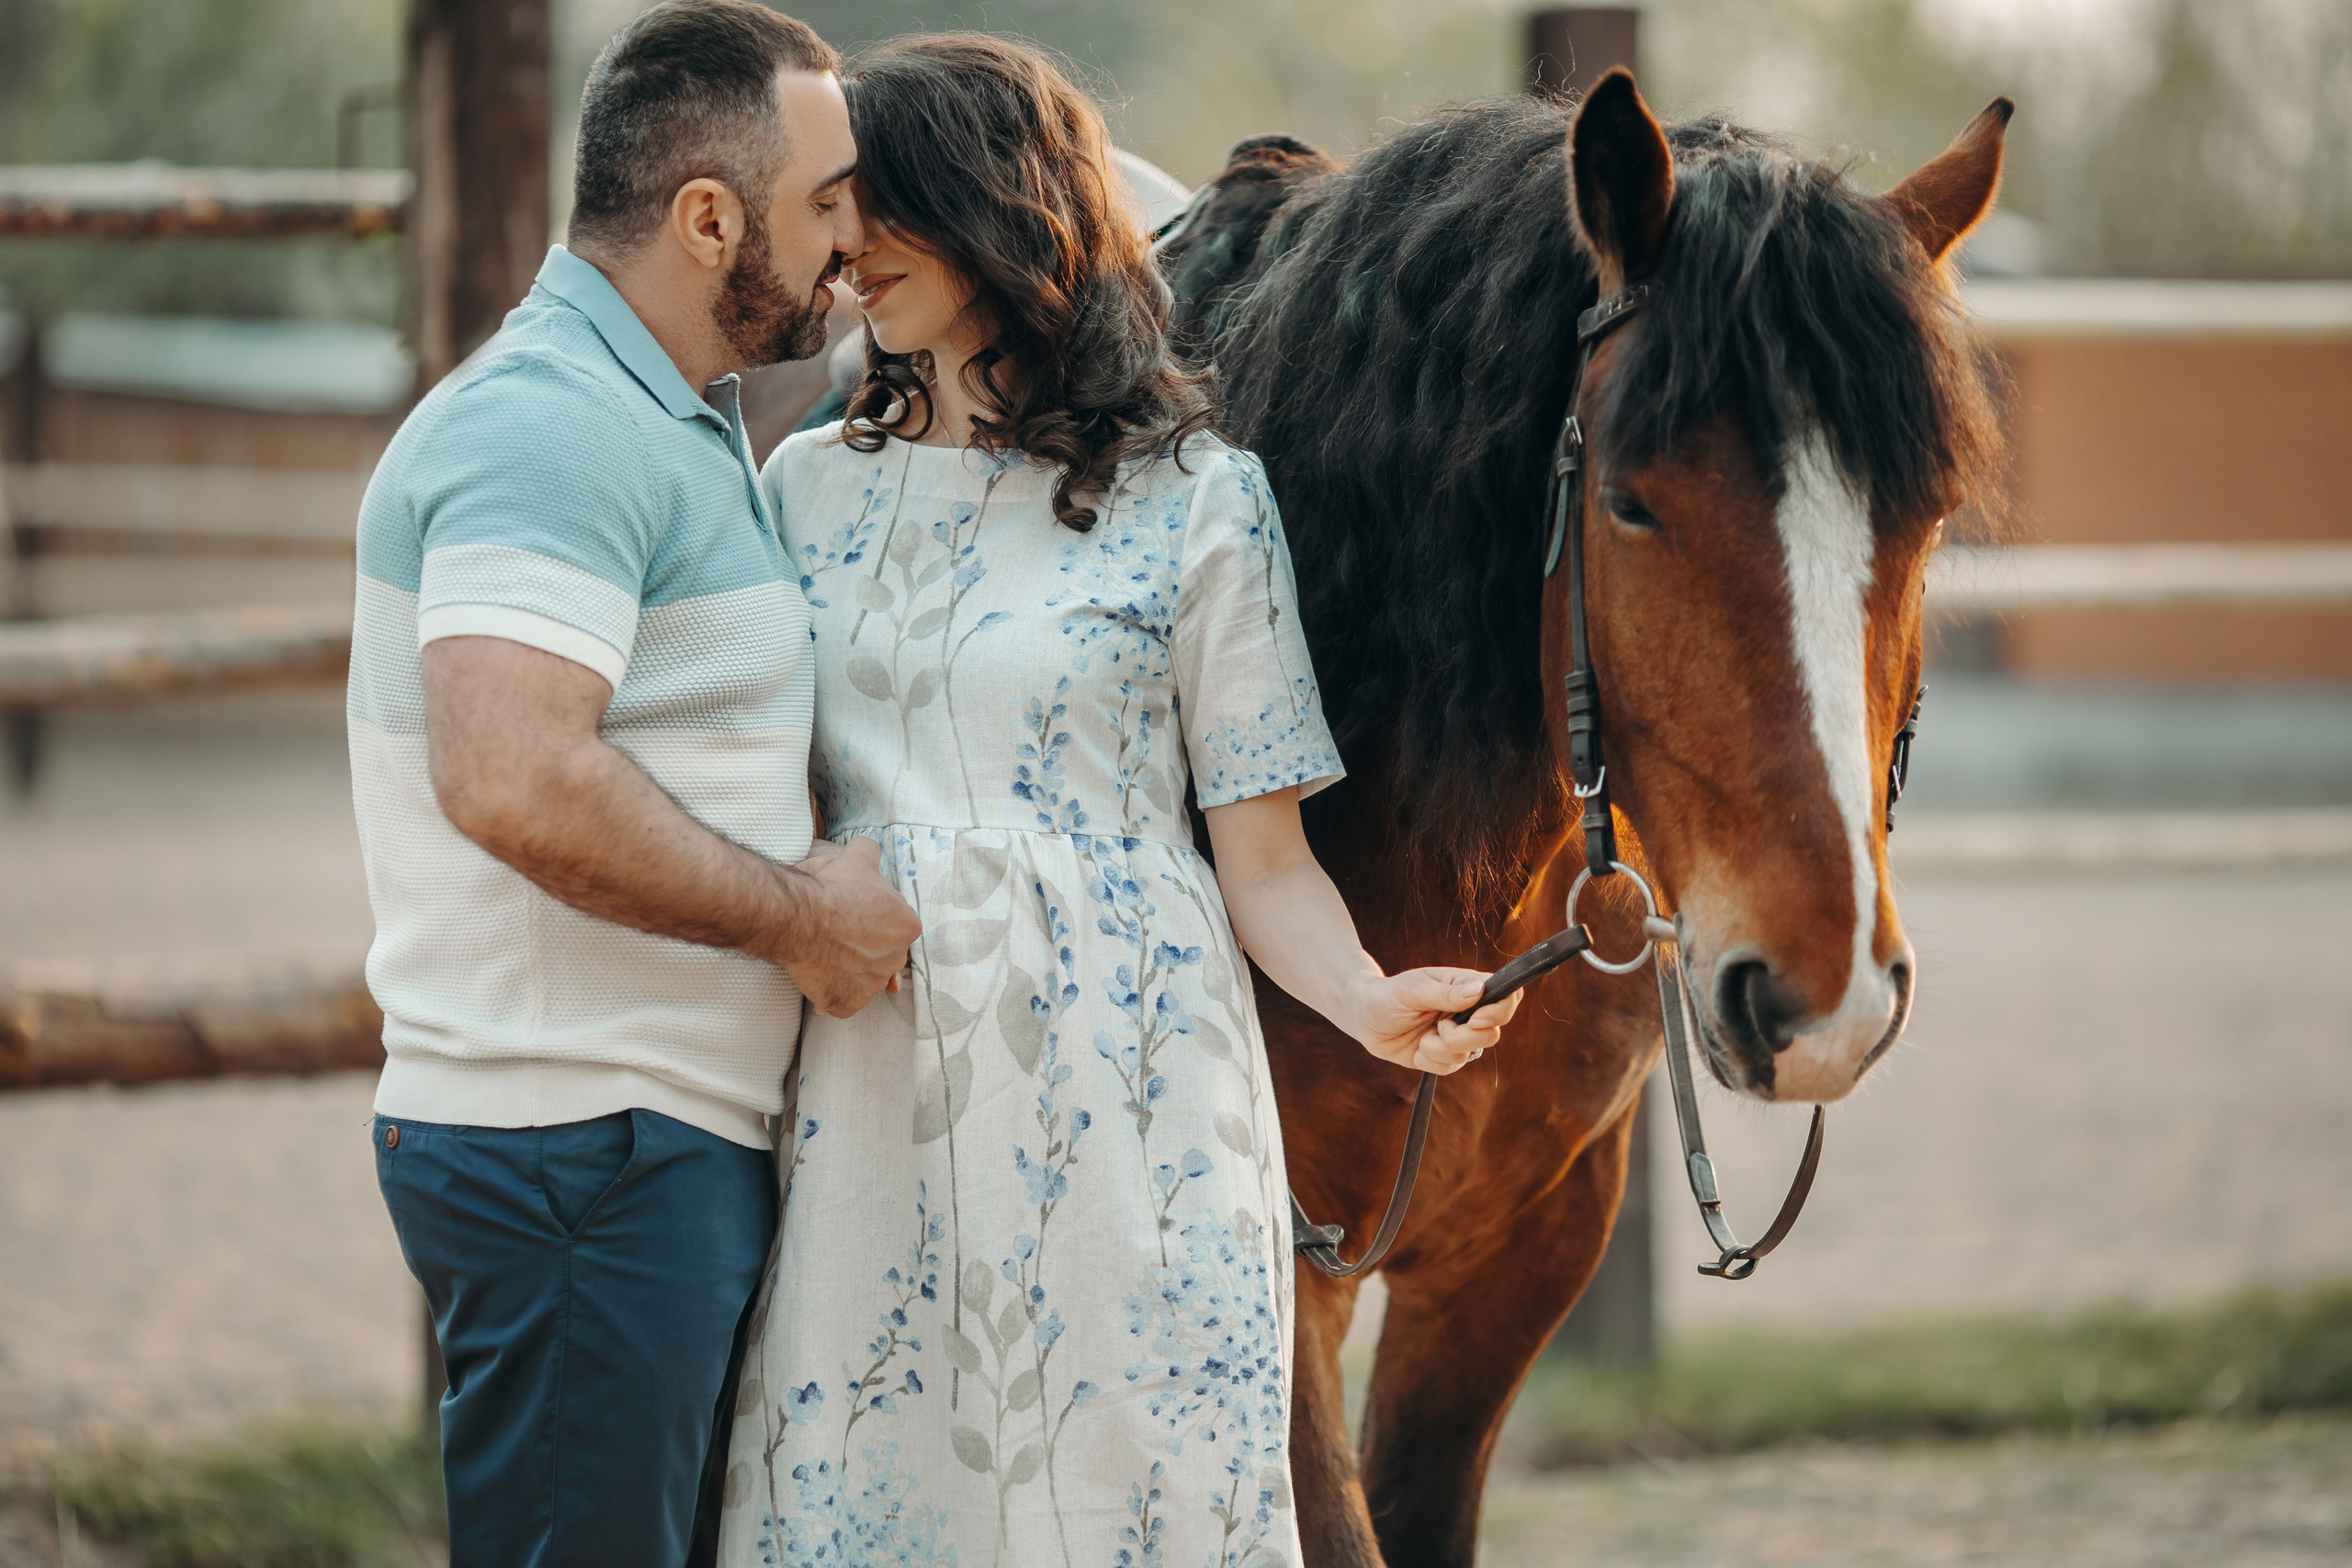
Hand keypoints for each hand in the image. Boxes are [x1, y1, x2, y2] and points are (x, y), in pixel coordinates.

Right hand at [778, 837, 919, 1016]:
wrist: (800, 916)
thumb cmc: (831, 887)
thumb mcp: (857, 857)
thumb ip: (870, 850)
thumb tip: (868, 848)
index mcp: (908, 925)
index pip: (895, 926)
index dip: (872, 921)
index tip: (852, 916)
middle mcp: (896, 958)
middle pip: (883, 955)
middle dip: (865, 948)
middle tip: (839, 936)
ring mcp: (873, 984)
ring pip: (866, 980)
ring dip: (850, 972)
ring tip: (827, 956)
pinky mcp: (849, 1002)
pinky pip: (846, 1004)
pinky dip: (835, 996)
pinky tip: (822, 980)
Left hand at [1343, 966, 1520, 1075]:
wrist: (1364, 1017)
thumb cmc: (1388, 995)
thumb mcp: (1413, 989)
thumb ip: (1446, 993)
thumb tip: (1480, 990)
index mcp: (1466, 986)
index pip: (1506, 995)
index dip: (1501, 1010)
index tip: (1478, 1018)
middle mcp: (1468, 1012)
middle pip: (1492, 1032)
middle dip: (1465, 1037)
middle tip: (1440, 1029)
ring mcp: (1458, 1035)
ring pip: (1471, 1053)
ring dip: (1442, 1048)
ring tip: (1423, 1035)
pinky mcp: (1444, 1056)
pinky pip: (1451, 1066)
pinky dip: (1431, 1060)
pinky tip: (1417, 1047)